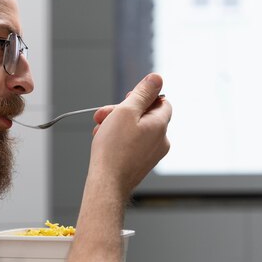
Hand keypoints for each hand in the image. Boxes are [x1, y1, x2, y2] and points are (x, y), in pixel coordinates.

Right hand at [89, 73, 171, 196]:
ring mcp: (152, 155)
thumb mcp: (126, 112)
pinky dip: (119, 140)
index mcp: (160, 126)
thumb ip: (142, 93)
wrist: (107, 183)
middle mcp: (161, 141)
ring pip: (136, 130)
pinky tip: (104, 142)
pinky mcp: (141, 164)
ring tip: (99, 129)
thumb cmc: (114, 149)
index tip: (126, 99)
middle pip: (145, 116)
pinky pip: (132, 145)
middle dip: (122, 111)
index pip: (161, 102)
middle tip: (103, 114)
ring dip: (116, 125)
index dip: (143, 97)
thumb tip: (157, 78)